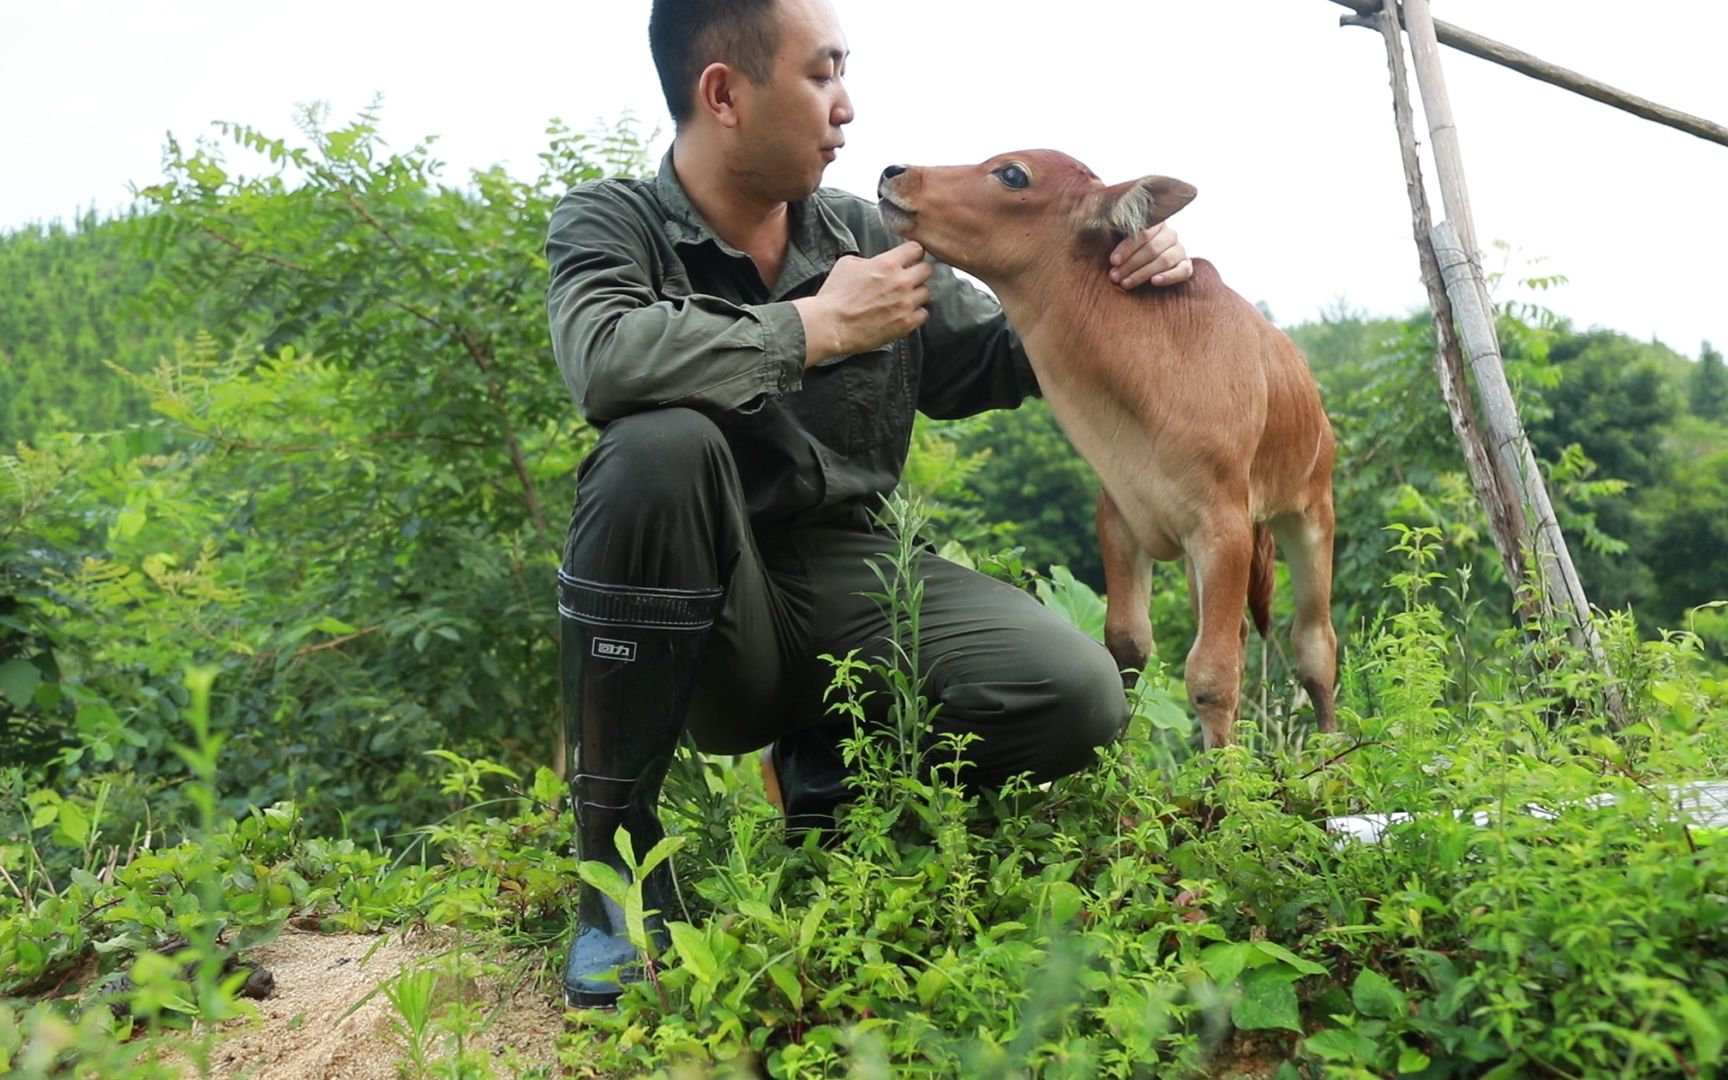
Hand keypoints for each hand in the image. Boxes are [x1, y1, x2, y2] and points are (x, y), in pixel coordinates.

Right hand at [794, 241, 932, 365]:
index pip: (916, 249)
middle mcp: (900, 282)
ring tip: (905, 297)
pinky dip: (916, 313)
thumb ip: (868, 260)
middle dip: (918, 272)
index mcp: (886, 264)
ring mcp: (905, 304)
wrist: (831, 324)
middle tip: (909, 278)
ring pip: (927, 292)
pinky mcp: (905, 323)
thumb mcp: (846, 264)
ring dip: (917, 293)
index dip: (913, 252)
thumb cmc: (835, 296)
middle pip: (928, 270)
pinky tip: (904, 313)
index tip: (910, 257)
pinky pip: (923, 314)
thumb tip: (873, 262)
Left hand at [1109, 222, 1192, 288]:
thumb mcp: (1117, 236)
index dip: (1127, 247)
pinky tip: (1154, 282)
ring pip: (1165, 260)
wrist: (1141, 263)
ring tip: (1125, 283)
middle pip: (1153, 248)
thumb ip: (1113, 229)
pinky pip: (1183, 271)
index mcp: (1154, 222)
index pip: (1143, 232)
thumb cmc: (1125, 249)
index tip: (1113, 261)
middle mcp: (1169, 234)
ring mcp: (1179, 249)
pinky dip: (1169, 276)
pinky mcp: (1185, 266)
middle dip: (1131, 264)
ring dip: (1143, 273)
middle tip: (1114, 277)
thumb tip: (1098, 221)